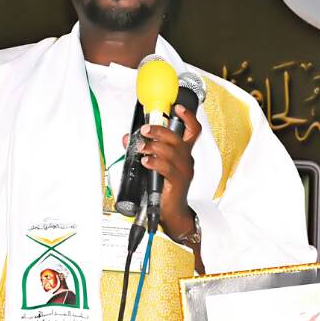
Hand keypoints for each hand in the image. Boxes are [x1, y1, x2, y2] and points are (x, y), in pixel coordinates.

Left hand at [139, 105, 201, 239]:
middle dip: (159, 130)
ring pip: (171, 151)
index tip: (177, 108)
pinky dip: (155, 162)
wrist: (173, 212)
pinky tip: (146, 161)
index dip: (188, 117)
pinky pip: (167, 168)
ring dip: (153, 146)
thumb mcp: (154, 165)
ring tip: (141, 147)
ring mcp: (184, 171)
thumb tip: (127, 139)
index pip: (193, 131)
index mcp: (184, 153)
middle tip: (145, 130)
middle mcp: (187, 160)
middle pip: (177, 138)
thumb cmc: (165, 187)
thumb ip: (143, 150)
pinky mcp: (177, 182)